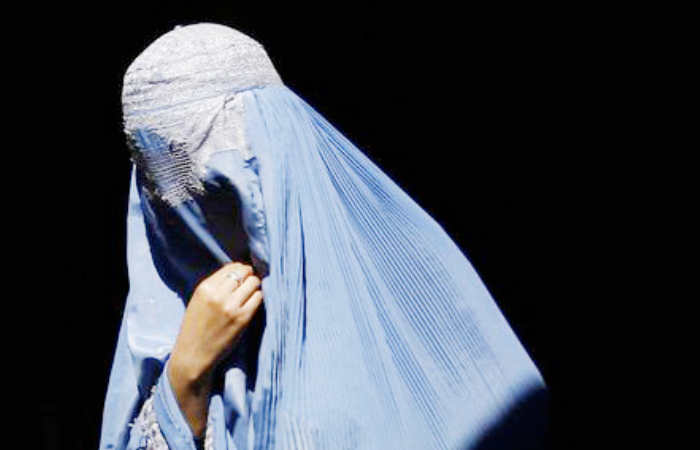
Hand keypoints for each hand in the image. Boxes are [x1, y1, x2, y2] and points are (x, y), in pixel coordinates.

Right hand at [167, 262, 263, 436]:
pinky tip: (253, 304)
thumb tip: (239, 272)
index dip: (241, 270)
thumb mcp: (199, 301)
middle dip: (249, 276)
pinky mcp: (242, 318)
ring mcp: (231, 306)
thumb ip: (216, 286)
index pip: (231, 267)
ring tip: (251, 295)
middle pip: (245, 272)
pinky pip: (258, 298)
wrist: (193, 355)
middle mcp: (218, 294)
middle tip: (250, 284)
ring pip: (254, 283)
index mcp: (205, 288)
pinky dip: (258, 298)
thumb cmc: (196, 328)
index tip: (243, 276)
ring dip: (255, 287)